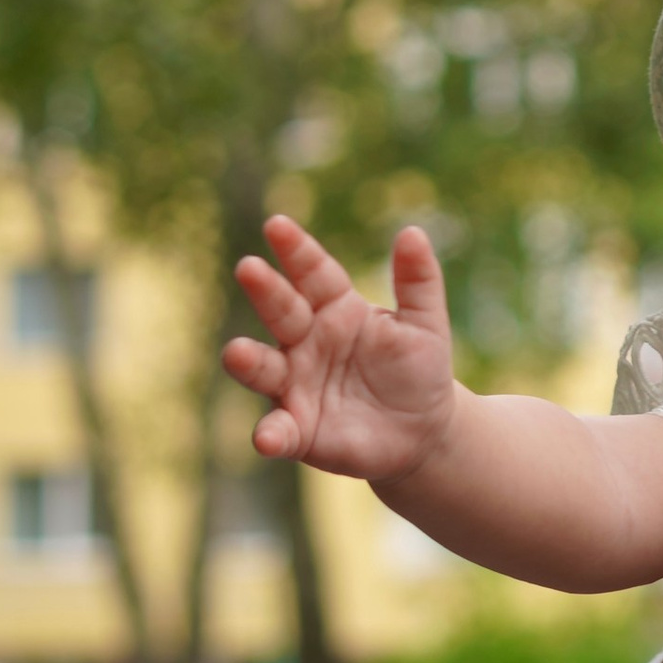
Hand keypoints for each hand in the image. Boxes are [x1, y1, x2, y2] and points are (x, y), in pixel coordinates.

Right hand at [224, 214, 461, 487]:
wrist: (422, 431)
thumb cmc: (418, 368)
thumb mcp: (426, 323)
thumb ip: (418, 280)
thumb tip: (413, 232)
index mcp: (335, 307)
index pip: (313, 272)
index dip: (296, 250)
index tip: (277, 224)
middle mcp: (305, 341)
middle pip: (282, 311)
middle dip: (265, 290)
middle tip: (248, 267)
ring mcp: (296, 385)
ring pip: (264, 368)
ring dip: (248, 360)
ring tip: (236, 352)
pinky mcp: (298, 430)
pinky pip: (279, 429)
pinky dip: (270, 433)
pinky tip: (266, 437)